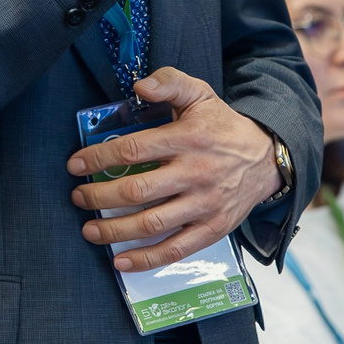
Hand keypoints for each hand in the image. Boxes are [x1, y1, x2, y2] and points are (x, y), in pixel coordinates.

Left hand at [65, 67, 281, 270]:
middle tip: (78, 197)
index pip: (134, 149)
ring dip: (115, 231)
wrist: (268, 158)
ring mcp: (205, 204)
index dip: (99, 158)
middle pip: (138, 190)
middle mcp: (196, 173)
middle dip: (100, 197)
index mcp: (188, 138)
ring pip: (152, 224)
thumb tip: (139, 87)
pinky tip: (120, 261)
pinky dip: (146, 259)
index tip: (75, 164)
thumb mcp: (200, 94)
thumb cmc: (223, 126)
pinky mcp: (213, 229)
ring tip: (90, 230)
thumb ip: (170, 83)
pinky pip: (176, 250)